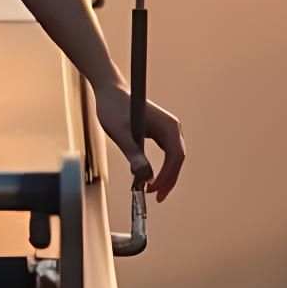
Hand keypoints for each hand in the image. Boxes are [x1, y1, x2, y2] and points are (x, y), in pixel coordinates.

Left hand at [93, 80, 185, 201]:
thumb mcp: (119, 132)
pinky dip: (162, 168)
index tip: (152, 190)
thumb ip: (132, 152)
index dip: (166, 176)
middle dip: (168, 180)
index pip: (175, 156)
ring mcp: (168, 129)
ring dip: (166, 176)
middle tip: (155, 197)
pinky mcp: (160, 132)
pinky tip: (152, 179)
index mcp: (167, 125)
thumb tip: (144, 175)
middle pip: (177, 159)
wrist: (109, 90)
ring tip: (153, 191)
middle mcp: (172, 127)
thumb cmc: (113, 107)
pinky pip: (167, 154)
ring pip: (174, 158)